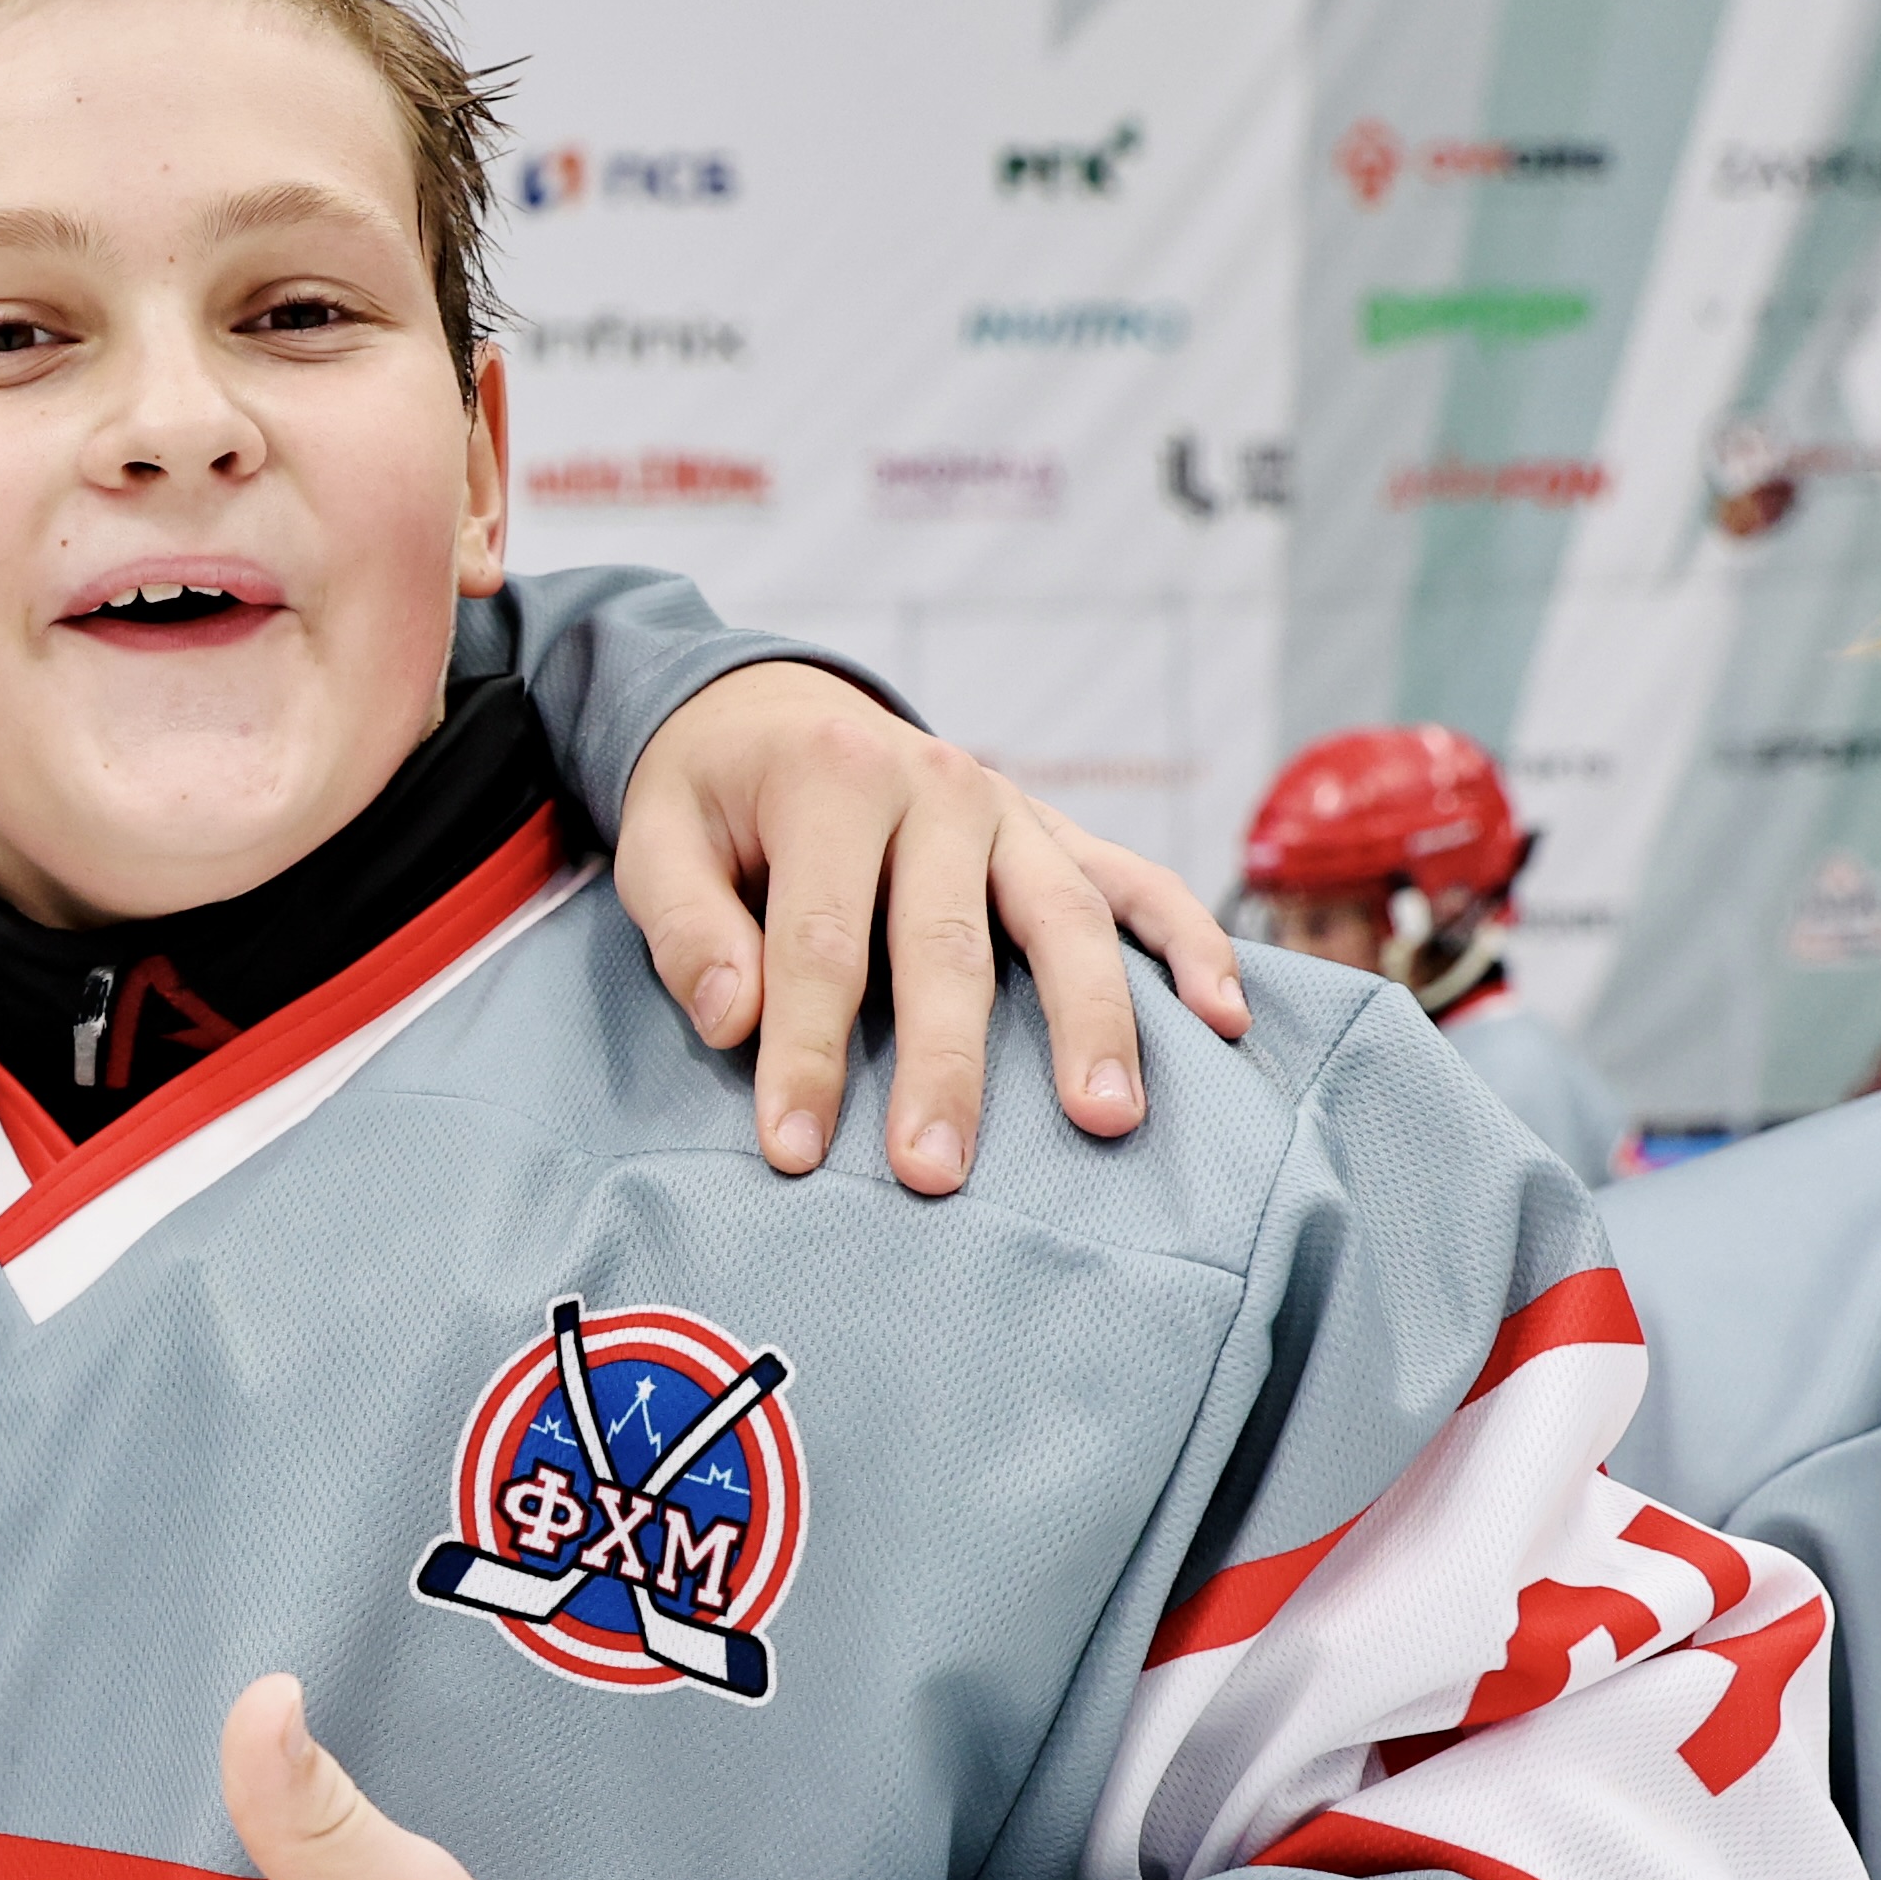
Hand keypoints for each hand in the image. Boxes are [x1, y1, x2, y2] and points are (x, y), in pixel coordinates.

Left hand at [614, 663, 1252, 1188]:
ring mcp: (1012, 809)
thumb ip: (684, 926)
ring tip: (1107, 1121)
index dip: (807, 1050)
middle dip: (946, 1066)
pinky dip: (1190, 946)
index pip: (821, 939)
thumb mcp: (655, 838)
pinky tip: (1224, 1019)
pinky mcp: (1056, 833)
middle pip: (949, 943)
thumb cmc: (712, 799)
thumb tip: (738, 1019)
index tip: (794, 1149)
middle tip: (936, 1171)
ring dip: (1091, 1023)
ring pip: (1065, 919)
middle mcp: (938, 786)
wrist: (775, 708)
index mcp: (832, 779)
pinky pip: (1139, 885)